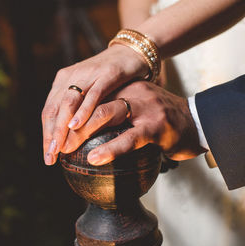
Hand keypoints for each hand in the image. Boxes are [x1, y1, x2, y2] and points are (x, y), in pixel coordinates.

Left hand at [42, 44, 148, 164]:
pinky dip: (83, 111)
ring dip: (62, 127)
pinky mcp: (106, 74)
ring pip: (68, 103)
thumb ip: (76, 109)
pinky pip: (92, 95)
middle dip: (51, 135)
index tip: (48, 155)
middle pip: (54, 108)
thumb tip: (66, 138)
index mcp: (63, 81)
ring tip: (60, 147)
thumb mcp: (88, 93)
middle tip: (51, 156)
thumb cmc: (109, 78)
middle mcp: (71, 76)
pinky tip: (76, 126)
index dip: (46, 134)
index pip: (49, 111)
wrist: (132, 51)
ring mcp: (88, 74)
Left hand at [61, 81, 206, 164]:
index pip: (83, 98)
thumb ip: (109, 112)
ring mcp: (142, 106)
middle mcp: (128, 91)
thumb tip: (77, 131)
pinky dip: (111, 148)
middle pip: (88, 103)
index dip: (62, 116)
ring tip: (65, 149)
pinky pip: (129, 136)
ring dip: (81, 133)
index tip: (49, 137)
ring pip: (104, 114)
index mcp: (119, 88)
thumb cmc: (158, 121)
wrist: (195, 121)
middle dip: (65, 125)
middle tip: (52, 146)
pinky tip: (95, 158)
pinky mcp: (156, 124)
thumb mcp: (130, 109)